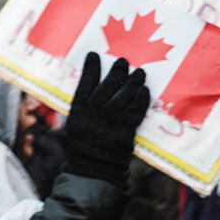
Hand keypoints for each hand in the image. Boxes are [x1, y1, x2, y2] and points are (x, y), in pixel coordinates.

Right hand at [64, 52, 149, 186]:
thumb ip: (83, 106)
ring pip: (126, 93)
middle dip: (118, 70)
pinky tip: (144, 90)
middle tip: (123, 61)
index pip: (86, 81)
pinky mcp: (127, 126)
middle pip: (110, 83)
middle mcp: (96, 109)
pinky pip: (137, 108)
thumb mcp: (75, 122)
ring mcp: (112, 117)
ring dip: (134, 80)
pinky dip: (142, 98)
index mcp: (80, 107)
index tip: (94, 55)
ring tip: (140, 72)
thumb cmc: (82, 143)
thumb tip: (92, 88)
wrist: (93, 164)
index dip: (91, 67)